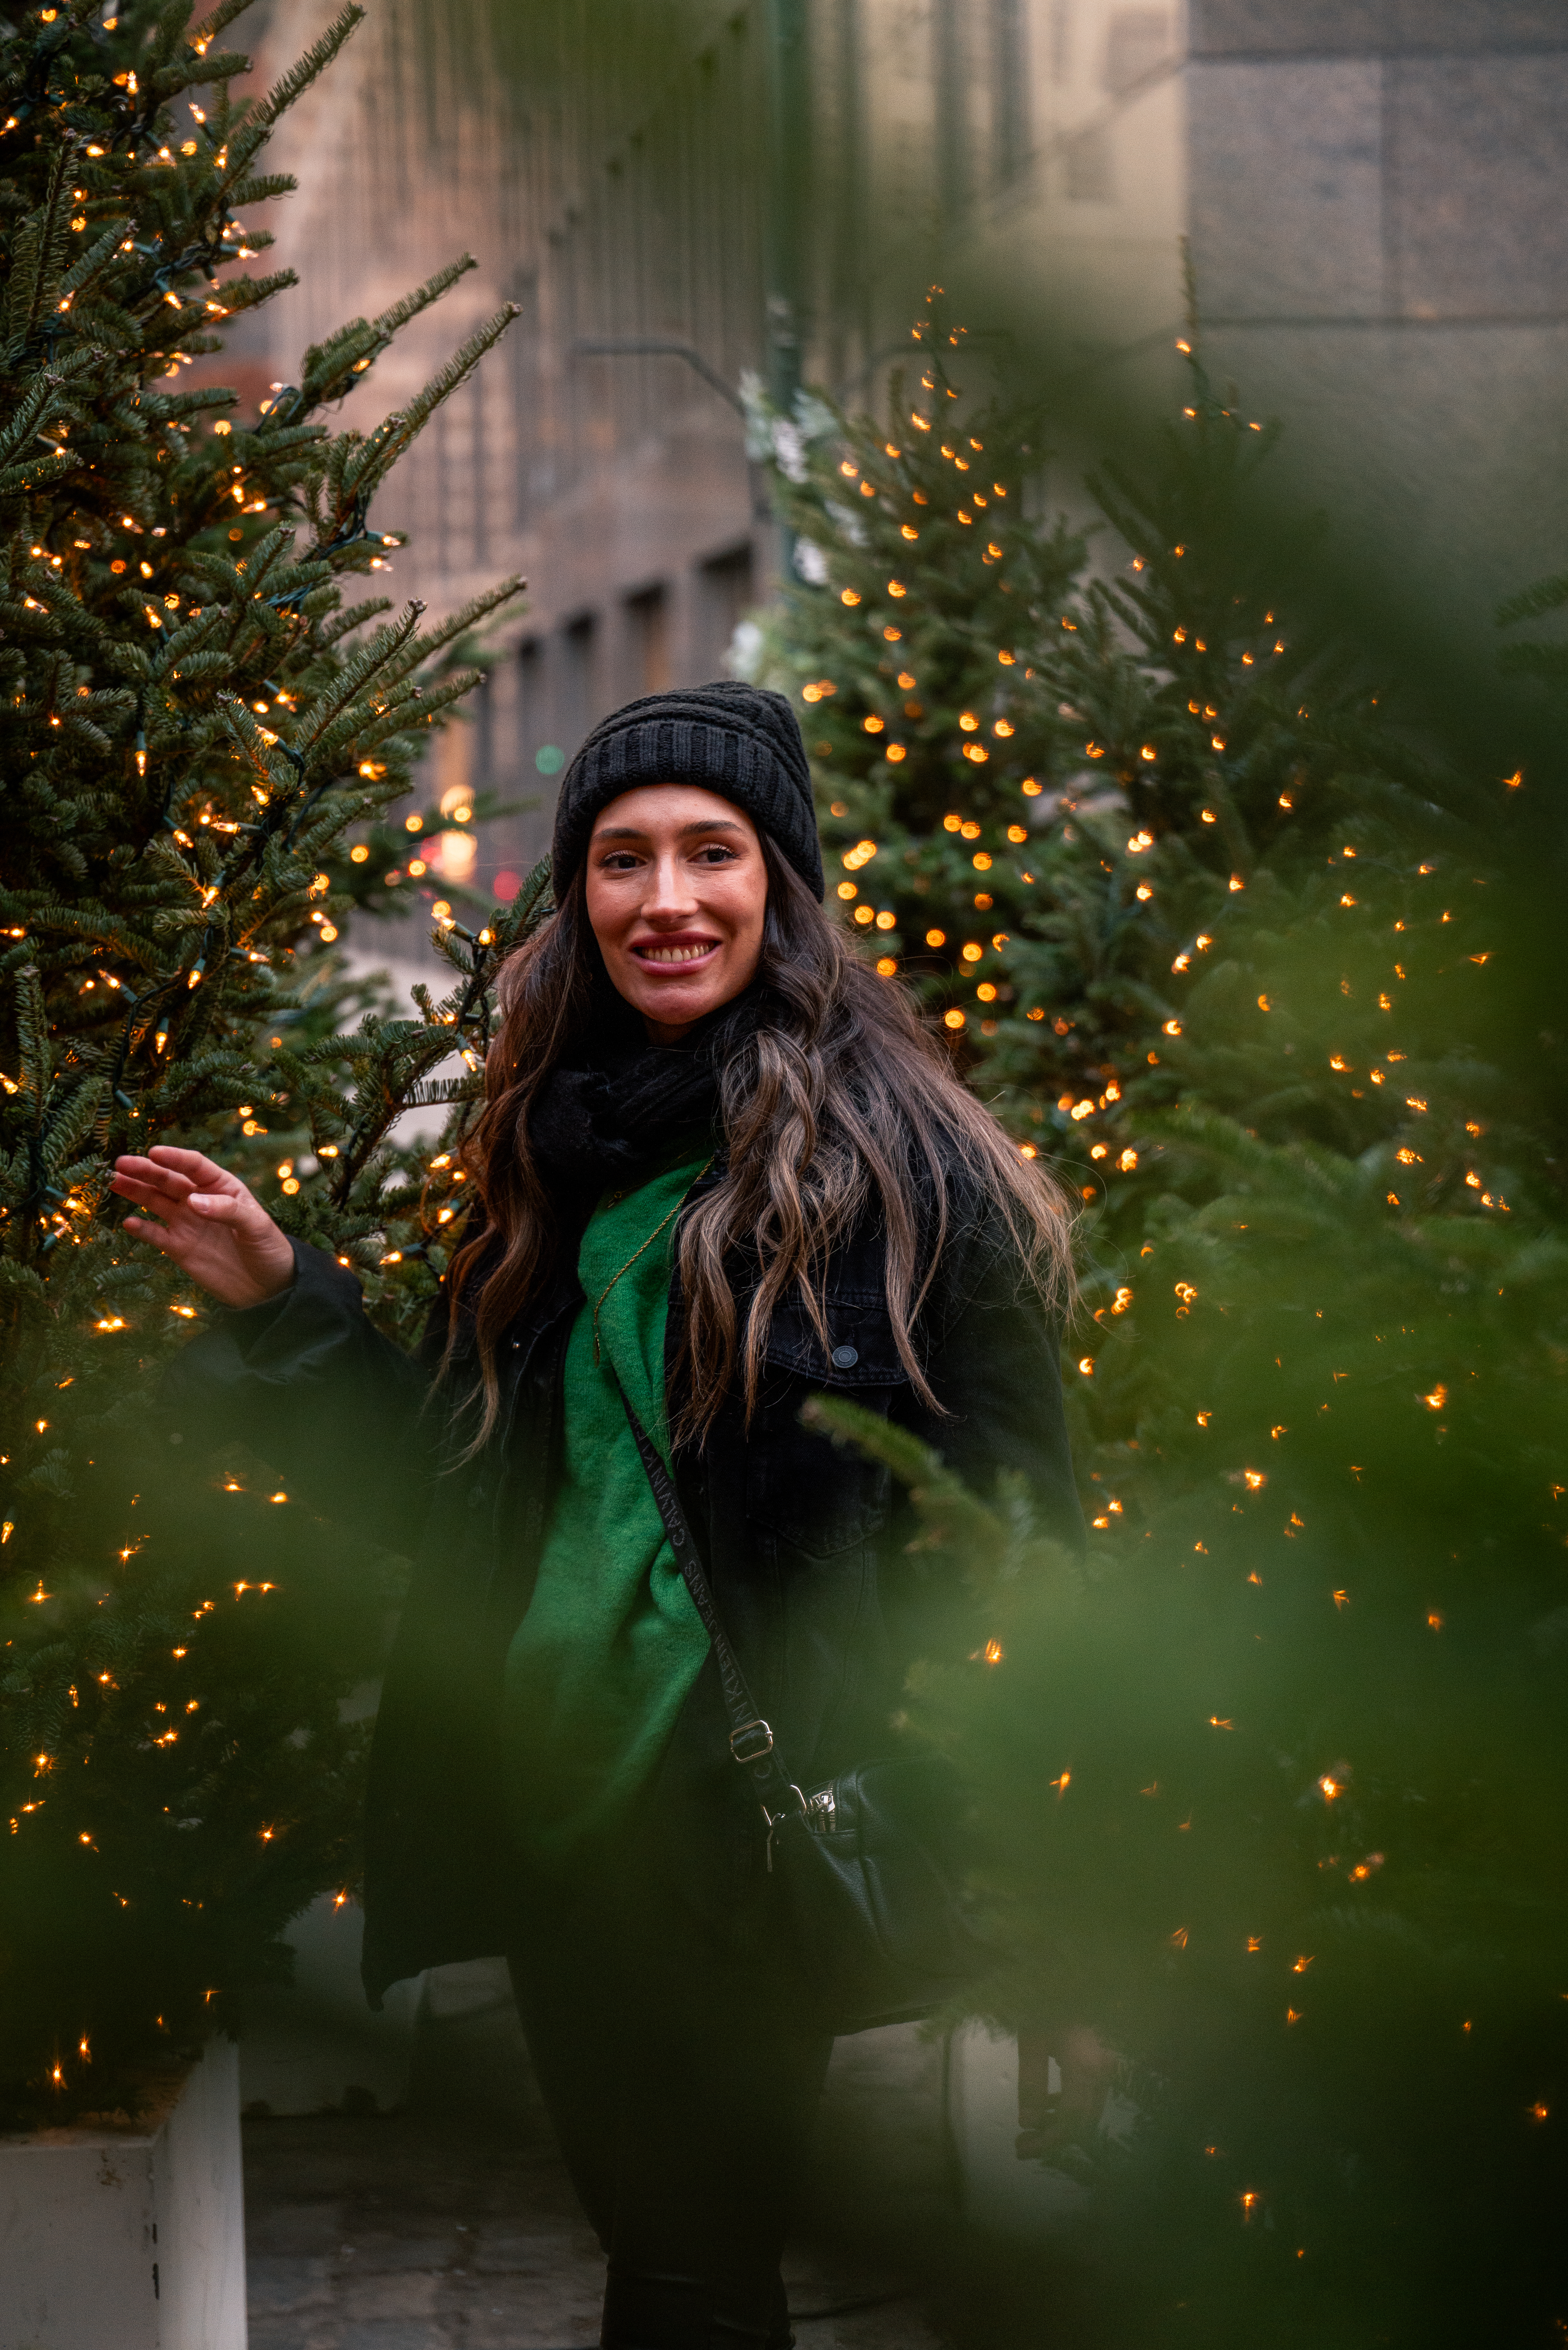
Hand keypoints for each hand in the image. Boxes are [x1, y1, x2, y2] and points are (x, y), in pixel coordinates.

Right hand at [111, 1146, 296, 1309]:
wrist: (268, 1287)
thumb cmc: (269, 1248)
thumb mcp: (256, 1226)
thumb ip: (227, 1210)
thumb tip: (193, 1201)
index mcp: (222, 1187)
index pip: (195, 1166)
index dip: (174, 1158)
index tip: (154, 1152)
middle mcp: (200, 1201)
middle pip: (168, 1180)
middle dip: (145, 1171)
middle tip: (121, 1163)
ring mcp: (187, 1223)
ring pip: (155, 1202)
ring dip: (135, 1192)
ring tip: (114, 1181)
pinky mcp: (179, 1248)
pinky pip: (155, 1234)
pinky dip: (140, 1229)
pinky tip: (127, 1221)